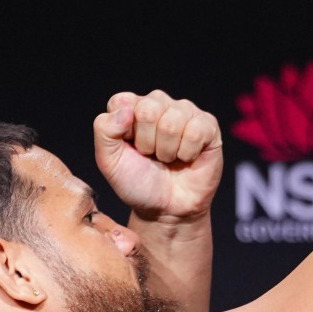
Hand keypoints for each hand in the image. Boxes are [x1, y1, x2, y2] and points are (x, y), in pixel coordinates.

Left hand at [93, 90, 221, 224]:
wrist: (166, 209)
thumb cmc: (138, 183)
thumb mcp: (108, 161)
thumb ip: (104, 130)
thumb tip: (125, 110)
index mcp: (132, 107)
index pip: (122, 101)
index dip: (124, 131)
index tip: (130, 148)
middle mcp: (159, 104)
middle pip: (148, 109)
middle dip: (147, 142)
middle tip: (151, 156)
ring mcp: (185, 112)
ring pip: (172, 122)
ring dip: (167, 150)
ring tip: (168, 159)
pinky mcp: (208, 125)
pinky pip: (195, 131)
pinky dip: (187, 153)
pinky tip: (186, 158)